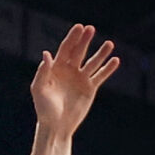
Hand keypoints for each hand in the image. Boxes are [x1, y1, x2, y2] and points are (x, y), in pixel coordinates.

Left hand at [31, 24, 118, 138]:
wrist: (56, 127)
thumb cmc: (44, 110)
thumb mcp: (39, 89)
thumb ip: (42, 72)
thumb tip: (47, 54)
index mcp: (57, 67)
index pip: (66, 48)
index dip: (72, 37)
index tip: (79, 27)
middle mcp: (70, 70)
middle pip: (79, 51)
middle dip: (85, 40)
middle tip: (91, 29)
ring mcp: (81, 78)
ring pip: (93, 62)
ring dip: (101, 53)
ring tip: (109, 44)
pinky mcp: (90, 89)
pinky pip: (100, 76)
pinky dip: (108, 69)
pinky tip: (115, 60)